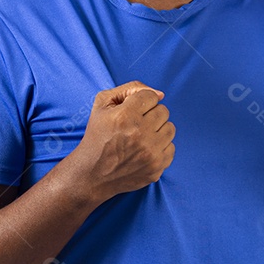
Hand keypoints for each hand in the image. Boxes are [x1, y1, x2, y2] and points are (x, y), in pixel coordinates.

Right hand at [64, 81, 175, 202]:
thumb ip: (131, 88)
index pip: (151, 96)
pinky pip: (171, 148)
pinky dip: (160, 148)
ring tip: (141, 137)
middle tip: (135, 125)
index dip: (141, 102)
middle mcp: (139, 134)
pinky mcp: (156, 168)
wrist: (92, 174)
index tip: (131, 111)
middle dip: (150, 114)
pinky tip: (144, 151)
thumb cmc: (97, 136)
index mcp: (124, 116)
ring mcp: (149, 153)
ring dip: (157, 130)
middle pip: (163, 111)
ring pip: (170, 128)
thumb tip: (160, 94)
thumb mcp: (102, 104)